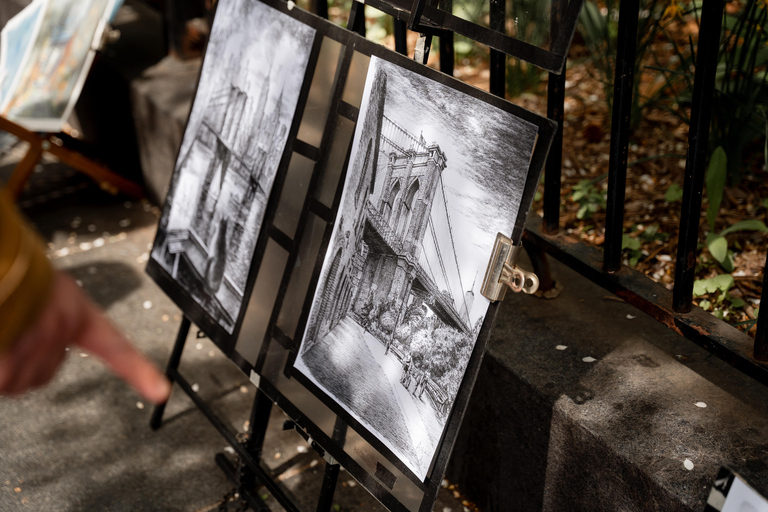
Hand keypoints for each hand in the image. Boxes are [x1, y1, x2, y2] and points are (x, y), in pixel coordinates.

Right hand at [0, 271, 170, 402]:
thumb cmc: (15, 281)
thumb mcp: (45, 298)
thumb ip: (52, 327)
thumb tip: (34, 359)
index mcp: (77, 313)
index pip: (117, 348)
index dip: (139, 372)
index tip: (160, 392)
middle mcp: (65, 327)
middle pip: (44, 377)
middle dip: (22, 365)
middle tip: (12, 339)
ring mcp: (42, 340)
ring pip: (17, 382)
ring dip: (3, 366)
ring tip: (1, 336)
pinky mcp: (14, 351)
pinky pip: (3, 380)